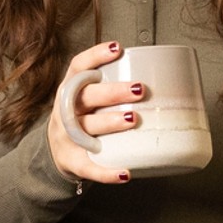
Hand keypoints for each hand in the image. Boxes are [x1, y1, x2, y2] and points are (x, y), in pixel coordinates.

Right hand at [47, 39, 144, 186]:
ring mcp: (67, 137)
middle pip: (85, 96)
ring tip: (133, 119)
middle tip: (139, 89)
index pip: (77, 67)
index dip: (95, 56)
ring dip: (110, 122)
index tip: (118, 49)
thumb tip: (165, 80)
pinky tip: (125, 173)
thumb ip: (112, 89)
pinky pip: (88, 168)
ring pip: (86, 128)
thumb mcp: (88, 100)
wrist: (57, 154)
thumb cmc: (84, 120)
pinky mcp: (72, 162)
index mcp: (70, 90)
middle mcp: (65, 111)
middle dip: (112, 92)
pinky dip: (106, 172)